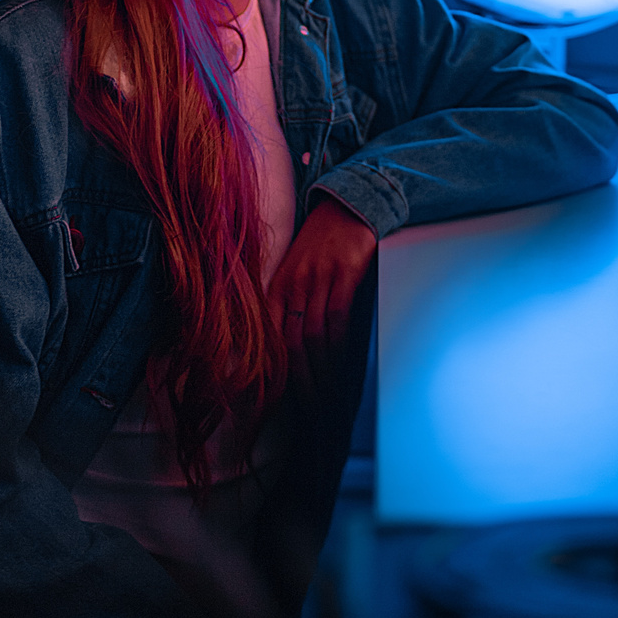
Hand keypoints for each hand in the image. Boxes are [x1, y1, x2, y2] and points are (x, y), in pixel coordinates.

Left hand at [269, 194, 376, 395]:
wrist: (347, 205)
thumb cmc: (321, 244)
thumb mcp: (295, 272)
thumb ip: (290, 306)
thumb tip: (293, 351)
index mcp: (277, 286)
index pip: (270, 338)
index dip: (274, 374)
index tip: (280, 404)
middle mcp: (293, 283)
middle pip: (292, 344)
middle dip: (301, 384)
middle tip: (312, 412)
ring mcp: (318, 277)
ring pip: (314, 334)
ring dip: (322, 371)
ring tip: (330, 398)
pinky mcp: (344, 271)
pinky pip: (338, 315)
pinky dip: (339, 343)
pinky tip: (343, 362)